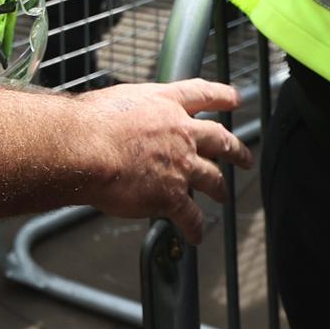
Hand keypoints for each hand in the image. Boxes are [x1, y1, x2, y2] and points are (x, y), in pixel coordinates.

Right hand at [82, 79, 252, 237]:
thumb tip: (120, 120)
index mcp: (163, 103)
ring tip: (222, 195)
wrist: (85, 148)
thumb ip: (129, 111)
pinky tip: (195, 234)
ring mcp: (181, 165)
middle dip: (235, 149)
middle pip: (219, 138)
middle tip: (244, 156)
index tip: (235, 98)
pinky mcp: (172, 196)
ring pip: (212, 177)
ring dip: (219, 188)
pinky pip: (191, 216)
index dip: (221, 95)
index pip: (200, 94)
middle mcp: (179, 131)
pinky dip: (195, 227)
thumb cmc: (89, 123)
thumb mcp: (114, 101)